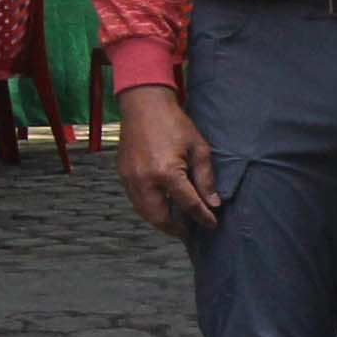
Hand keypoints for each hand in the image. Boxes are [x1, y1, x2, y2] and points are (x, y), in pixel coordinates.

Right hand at [114, 83, 221, 236]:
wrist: (144, 104)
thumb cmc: (173, 123)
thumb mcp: (198, 148)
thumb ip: (205, 178)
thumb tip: (213, 203)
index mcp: (167, 173)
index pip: (188, 204)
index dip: (202, 217)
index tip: (211, 224)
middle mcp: (145, 180)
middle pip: (160, 217)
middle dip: (176, 228)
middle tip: (189, 231)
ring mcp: (130, 178)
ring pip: (145, 212)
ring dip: (160, 221)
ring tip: (176, 223)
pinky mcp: (123, 174)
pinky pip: (135, 200)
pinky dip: (148, 209)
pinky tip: (160, 207)